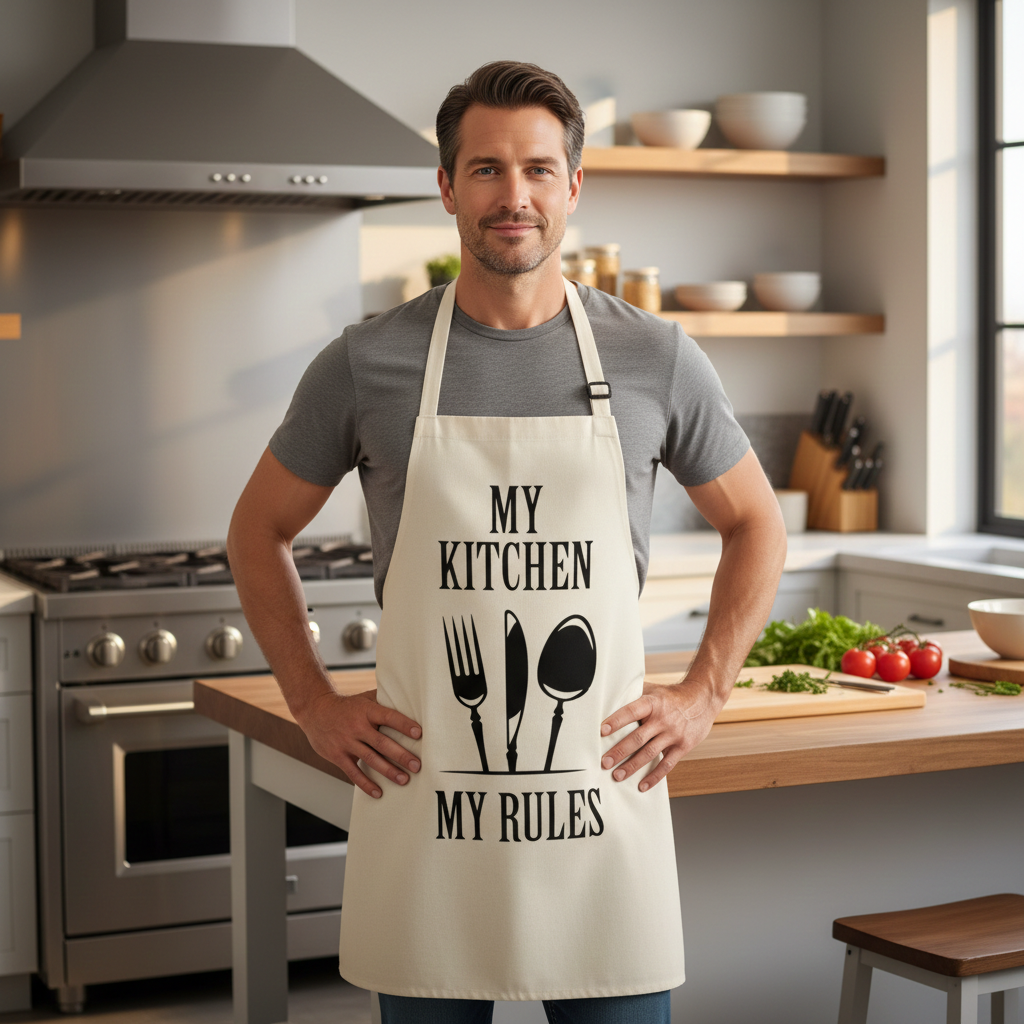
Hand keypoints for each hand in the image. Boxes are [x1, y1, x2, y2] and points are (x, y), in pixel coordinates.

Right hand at [298, 688, 421, 798]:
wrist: (315, 710)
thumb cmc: (347, 706)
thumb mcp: (364, 699)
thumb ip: (383, 701)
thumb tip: (408, 699)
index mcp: (367, 711)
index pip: (388, 717)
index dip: (403, 724)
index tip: (418, 733)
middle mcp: (357, 726)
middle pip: (382, 742)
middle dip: (401, 755)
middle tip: (416, 765)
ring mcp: (346, 742)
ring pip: (370, 759)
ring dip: (388, 771)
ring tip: (404, 780)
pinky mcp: (337, 755)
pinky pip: (353, 772)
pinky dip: (365, 784)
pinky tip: (378, 792)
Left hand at [599, 679, 723, 791]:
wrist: (703, 698)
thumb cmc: (672, 695)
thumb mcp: (654, 690)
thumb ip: (634, 694)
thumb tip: (609, 697)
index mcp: (652, 703)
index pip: (631, 711)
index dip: (616, 721)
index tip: (602, 731)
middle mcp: (662, 719)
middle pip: (638, 738)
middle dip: (619, 751)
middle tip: (604, 762)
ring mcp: (673, 734)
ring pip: (649, 753)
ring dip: (632, 766)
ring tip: (617, 776)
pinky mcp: (683, 747)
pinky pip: (667, 765)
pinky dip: (654, 777)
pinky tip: (642, 786)